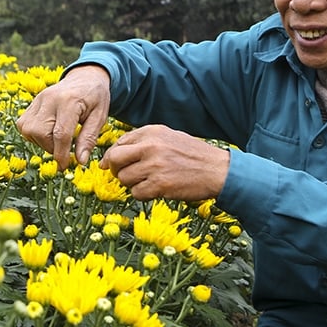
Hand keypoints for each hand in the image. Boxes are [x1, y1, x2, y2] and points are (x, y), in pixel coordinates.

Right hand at [15, 65, 111, 169]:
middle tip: (65, 148)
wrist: (86, 77)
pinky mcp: (32, 103)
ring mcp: (38, 99)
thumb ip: (89, 139)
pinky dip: (34, 134)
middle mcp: (49, 98)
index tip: (65, 166)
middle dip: (51, 147)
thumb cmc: (95, 98)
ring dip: (41, 142)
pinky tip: (48, 132)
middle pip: (41, 133)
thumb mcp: (100, 117)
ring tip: (57, 139)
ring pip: (29, 130)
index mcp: (70, 101)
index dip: (61, 155)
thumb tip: (79, 161)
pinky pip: (24, 125)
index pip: (60, 134)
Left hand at [99, 124, 228, 201]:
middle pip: (115, 159)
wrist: (217, 170)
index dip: (112, 156)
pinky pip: (136, 193)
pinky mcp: (160, 185)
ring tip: (148, 181)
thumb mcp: (168, 137)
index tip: (110, 165)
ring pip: (124, 178)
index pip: (119, 143)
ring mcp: (154, 166)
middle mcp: (150, 146)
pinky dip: (143, 194)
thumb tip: (109, 158)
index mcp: (152, 132)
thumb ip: (142, 142)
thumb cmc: (193, 155)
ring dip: (132, 184)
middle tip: (125, 174)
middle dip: (115, 169)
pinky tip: (156, 190)